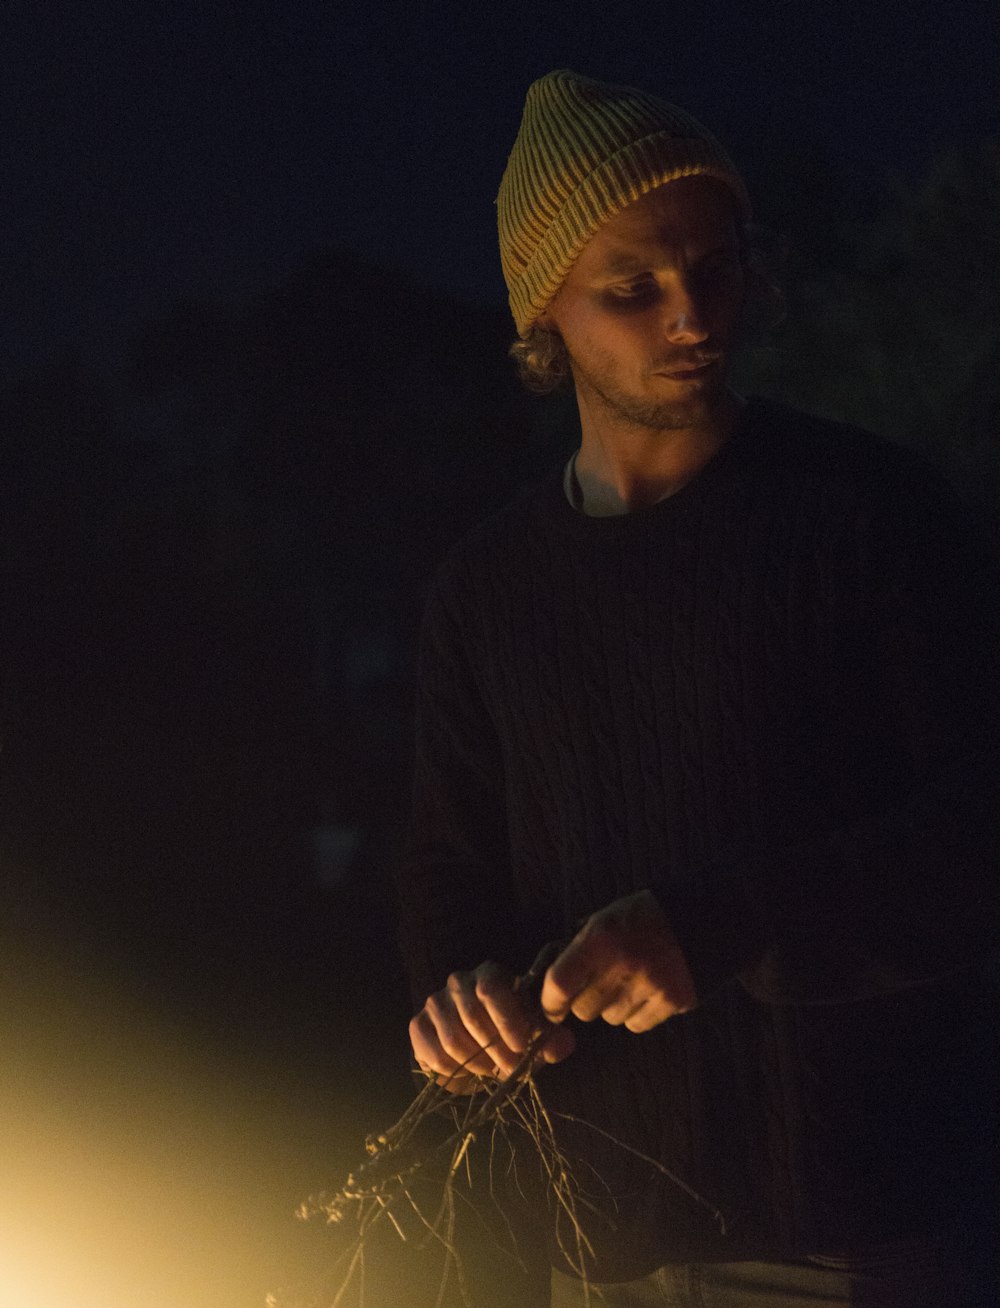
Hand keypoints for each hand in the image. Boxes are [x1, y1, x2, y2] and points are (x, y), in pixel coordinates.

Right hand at [409, 960, 575, 1093]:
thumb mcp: (534, 1036)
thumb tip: (565, 1043)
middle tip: (512, 1069)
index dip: (506, 1021)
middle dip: (496, 1050)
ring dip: (476, 1063)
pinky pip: (433, 1053)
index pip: (491, 989)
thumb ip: (551, 1039)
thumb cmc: (510, 1034)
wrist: (476, 1046)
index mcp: (489, 974)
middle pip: (472, 1017)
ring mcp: (435, 1001)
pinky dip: (453, 1070)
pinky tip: (467, 1071)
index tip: (521, 1047)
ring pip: (452, 1039)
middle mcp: (459, 981)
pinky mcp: (418, 1024)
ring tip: (492, 1070)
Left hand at [540, 890, 695, 1031]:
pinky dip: (637, 1013)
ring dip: (613, 1007)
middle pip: (584, 1009)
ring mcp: (649, 986)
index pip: (560, 983)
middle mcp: (622, 965)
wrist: (702, 918)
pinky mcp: (672, 1002)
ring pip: (611, 1018)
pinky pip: (637, 1024)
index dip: (550, 1002)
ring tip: (629, 982)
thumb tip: (556, 981)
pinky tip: (647, 992)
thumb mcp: (606, 917)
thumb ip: (581, 947)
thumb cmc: (644, 916)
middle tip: (600, 984)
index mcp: (600, 939)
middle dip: (586, 1001)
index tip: (552, 1008)